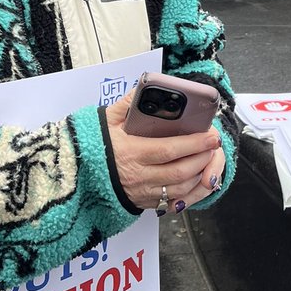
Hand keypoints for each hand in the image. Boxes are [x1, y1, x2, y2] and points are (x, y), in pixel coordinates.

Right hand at [105, 92, 224, 212]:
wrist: (77, 174)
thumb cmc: (95, 144)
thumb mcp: (107, 120)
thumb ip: (128, 103)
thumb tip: (146, 87)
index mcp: (131, 152)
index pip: (169, 150)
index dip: (194, 144)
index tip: (210, 135)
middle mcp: (138, 176)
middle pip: (179, 171)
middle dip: (202, 158)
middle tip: (213, 145)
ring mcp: (141, 192)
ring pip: (179, 189)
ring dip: (199, 175)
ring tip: (208, 159)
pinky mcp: (143, 203)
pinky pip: (172, 203)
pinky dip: (190, 193)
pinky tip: (198, 180)